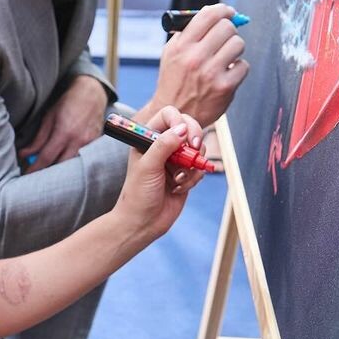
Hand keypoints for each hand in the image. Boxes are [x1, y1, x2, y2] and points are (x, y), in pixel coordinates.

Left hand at [18, 76, 107, 172]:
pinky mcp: (97, 146)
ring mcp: (91, 144)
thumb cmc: (68, 103)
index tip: (27, 175)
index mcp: (64, 133)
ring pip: (73, 167)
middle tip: (37, 178)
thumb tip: (24, 154)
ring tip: (50, 173)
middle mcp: (79, 141)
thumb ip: (39, 139)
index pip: (47, 158)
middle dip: (48, 174)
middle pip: (61, 167)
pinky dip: (73, 165)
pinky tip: (65, 165)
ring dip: (61, 171)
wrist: (92, 94)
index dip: (35, 169)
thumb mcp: (49, 117)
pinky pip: (83, 160)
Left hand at [113, 104, 205, 245]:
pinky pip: (199, 168)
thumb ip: (164, 145)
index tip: (184, 136)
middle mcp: (162, 146)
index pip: (168, 115)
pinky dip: (194, 178)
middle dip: (194, 139)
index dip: (179, 121)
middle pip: (188, 128)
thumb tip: (182, 128)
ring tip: (178, 179)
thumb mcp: (148, 166)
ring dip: (192, 164)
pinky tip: (179, 189)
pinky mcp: (185, 174)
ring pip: (197, 149)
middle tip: (194, 150)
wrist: (143, 223)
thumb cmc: (138, 194)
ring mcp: (175, 160)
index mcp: (147, 138)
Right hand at [138, 4, 248, 129]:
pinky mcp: (225, 87)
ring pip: (238, 44)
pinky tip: (228, 73)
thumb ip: (189, 32)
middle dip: (229, 30)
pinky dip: (238, 68)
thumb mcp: (172, 52)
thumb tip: (215, 12)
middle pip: (227, 27)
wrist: (175, 112)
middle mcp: (195, 58)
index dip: (223, 10)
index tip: (229, 13)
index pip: (208, 15)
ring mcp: (211, 73)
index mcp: (181, 46)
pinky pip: (244, 65)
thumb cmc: (175, 79)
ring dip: (235, 49)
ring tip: (226, 57)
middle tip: (225, 38)